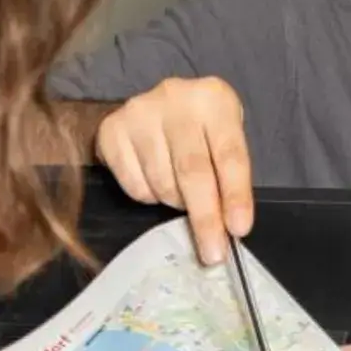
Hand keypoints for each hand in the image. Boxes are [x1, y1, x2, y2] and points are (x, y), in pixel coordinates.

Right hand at [93, 76, 254, 265]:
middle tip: (212, 251)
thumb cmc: (199, 127)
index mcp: (213, 99)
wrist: (154, 105)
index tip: (238, 229)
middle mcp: (175, 99)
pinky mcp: (112, 131)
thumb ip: (227, 173)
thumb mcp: (222, 135)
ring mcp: (139, 113)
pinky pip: (134, 185)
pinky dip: (150, 197)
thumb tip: (229, 226)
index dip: (235, 195)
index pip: (229, 154)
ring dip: (176, 203)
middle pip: (192, 171)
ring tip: (181, 196)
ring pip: (162, 182)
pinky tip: (156, 183)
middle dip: (205, 217)